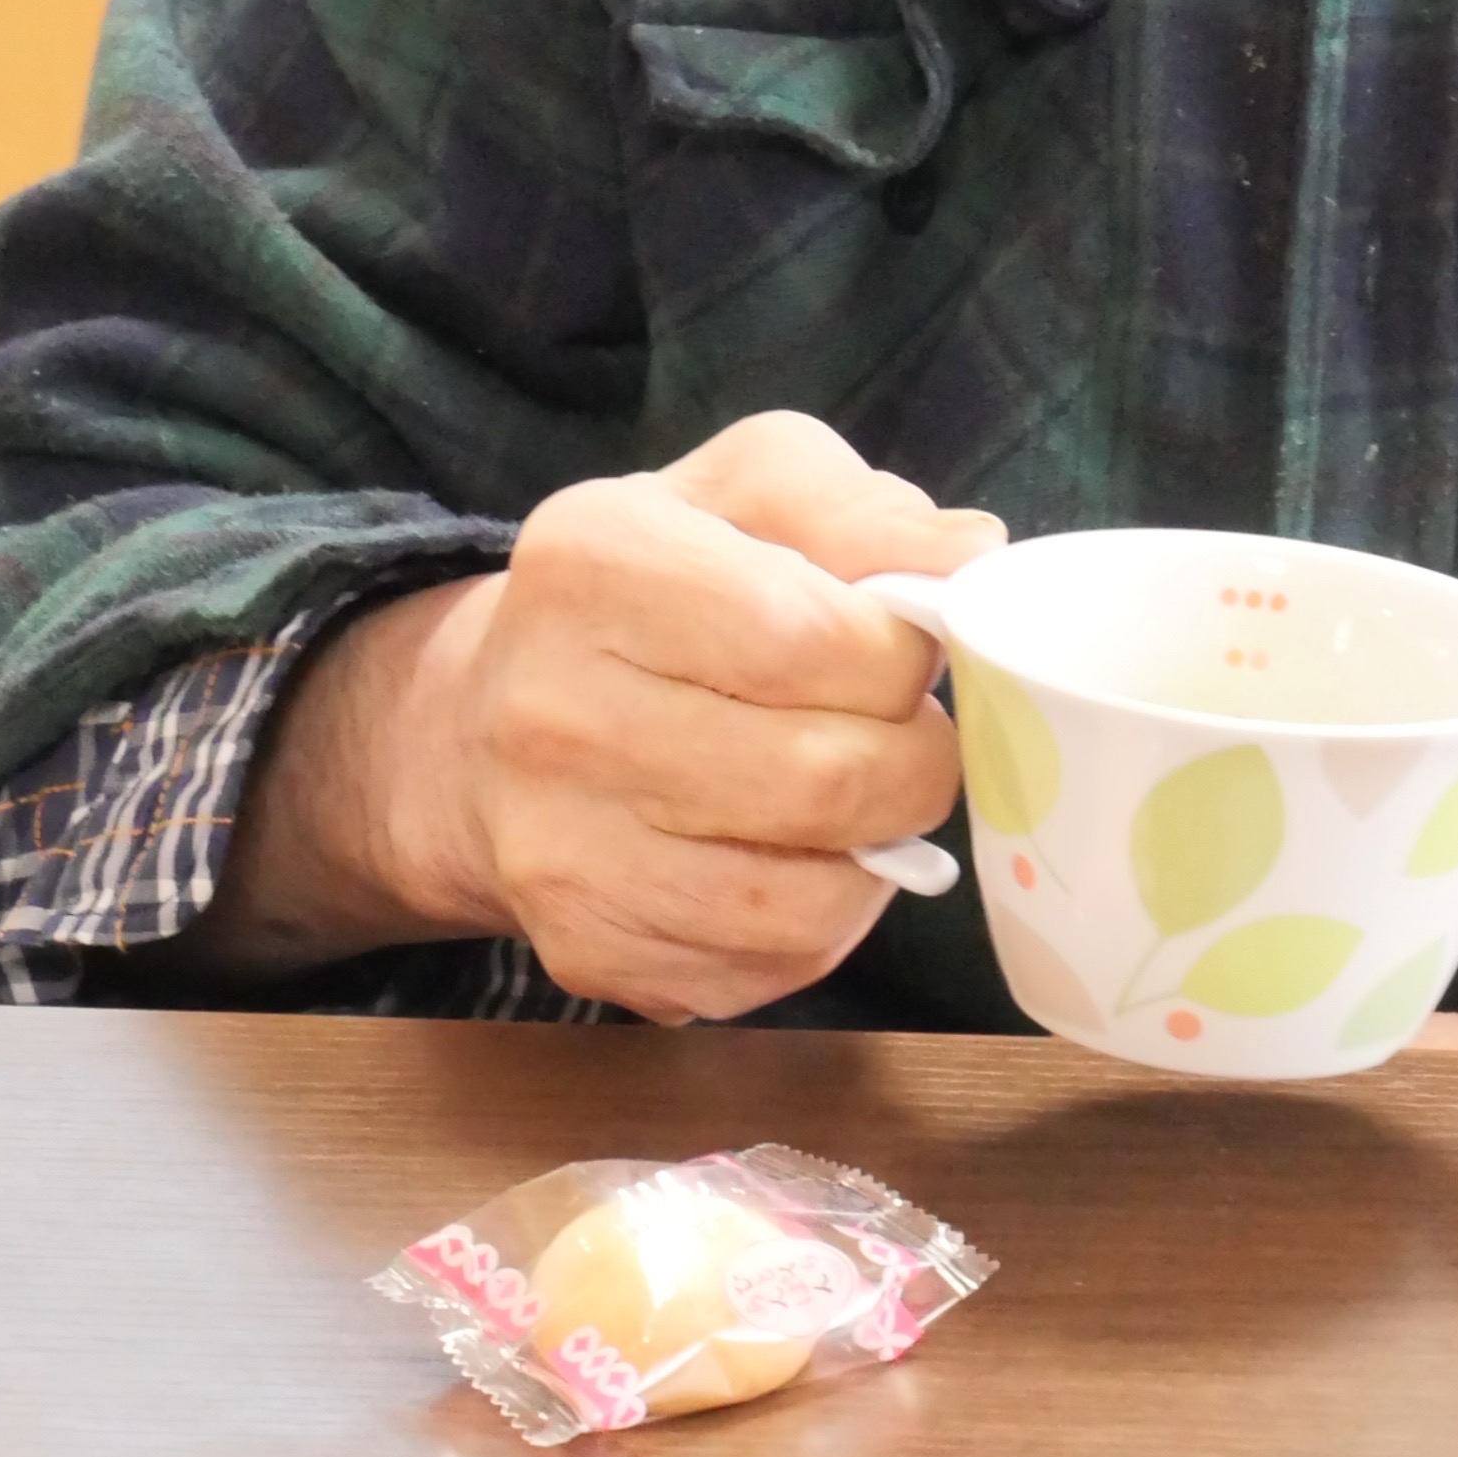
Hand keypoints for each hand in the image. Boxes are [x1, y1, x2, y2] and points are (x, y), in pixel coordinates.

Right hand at [187, 412, 1002, 1021]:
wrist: (485, 721)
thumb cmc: (655, 584)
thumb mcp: (749, 488)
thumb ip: (862, 507)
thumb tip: (972, 555)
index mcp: (595, 563)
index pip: (811, 638)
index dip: (903, 653)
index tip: (907, 645)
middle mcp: (553, 713)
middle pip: (822, 778)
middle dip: (913, 758)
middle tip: (906, 729)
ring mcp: (559, 850)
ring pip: (807, 898)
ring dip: (877, 850)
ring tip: (860, 791)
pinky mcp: (585, 951)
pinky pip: (770, 968)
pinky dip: (823, 918)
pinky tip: (798, 853)